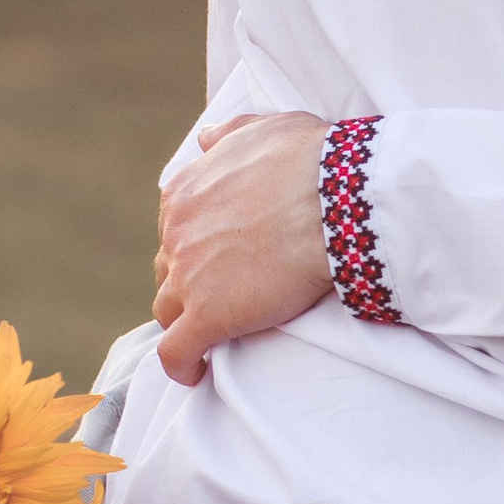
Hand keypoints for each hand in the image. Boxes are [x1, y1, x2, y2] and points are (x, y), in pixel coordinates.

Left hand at [153, 111, 333, 382]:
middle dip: (188, 279)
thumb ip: (230, 135)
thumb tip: (205, 138)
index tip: (218, 255)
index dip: (195, 243)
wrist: (336, 199)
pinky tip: (196, 374)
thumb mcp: (266, 129)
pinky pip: (177, 353)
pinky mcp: (209, 318)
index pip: (175, 226)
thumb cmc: (312, 160)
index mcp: (186, 192)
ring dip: (183, 320)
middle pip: (168, 267)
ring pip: (167, 310)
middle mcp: (177, 234)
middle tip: (220, 291)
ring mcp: (189, 278)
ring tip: (207, 333)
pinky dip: (181, 366)